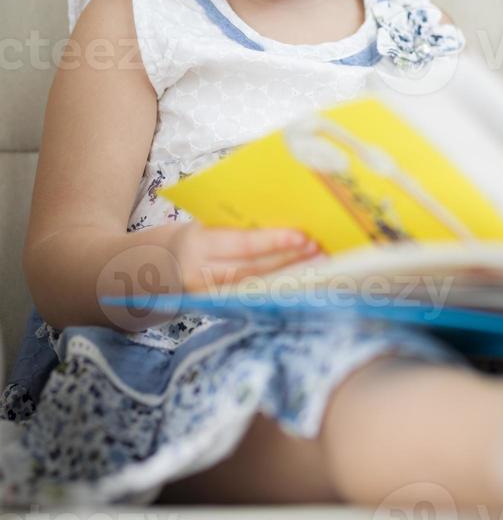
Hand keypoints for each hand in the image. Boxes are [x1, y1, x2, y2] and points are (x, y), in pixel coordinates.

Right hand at [168, 220, 320, 292]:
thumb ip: (238, 221)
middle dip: (290, 259)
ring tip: (318, 265)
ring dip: (291, 275)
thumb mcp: (209, 221)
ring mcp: (211, 296)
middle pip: (255, 268)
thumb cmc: (198, 234)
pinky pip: (255, 299)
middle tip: (318, 249)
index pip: (243, 243)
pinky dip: (280, 290)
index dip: (274, 241)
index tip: (303, 236)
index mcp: (199, 243)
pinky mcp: (220, 308)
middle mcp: (202, 273)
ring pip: (257, 286)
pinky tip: (302, 282)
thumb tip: (284, 211)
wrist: (165, 263)